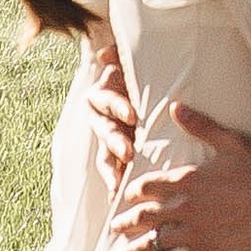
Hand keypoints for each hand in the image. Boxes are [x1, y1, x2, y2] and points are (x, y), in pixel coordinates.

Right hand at [85, 25, 138, 191]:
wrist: (149, 88)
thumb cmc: (140, 76)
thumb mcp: (130, 63)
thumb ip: (119, 55)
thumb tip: (104, 54)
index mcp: (103, 94)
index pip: (106, 100)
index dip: (117, 106)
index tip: (132, 115)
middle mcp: (101, 118)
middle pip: (104, 130)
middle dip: (115, 142)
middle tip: (129, 152)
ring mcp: (107, 138)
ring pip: (104, 155)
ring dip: (110, 169)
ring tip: (118, 184)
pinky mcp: (115, 155)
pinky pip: (111, 171)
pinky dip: (113, 182)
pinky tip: (117, 196)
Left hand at [108, 106, 250, 250]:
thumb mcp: (229, 141)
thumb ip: (200, 126)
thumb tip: (175, 106)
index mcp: (187, 180)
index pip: (149, 186)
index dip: (134, 192)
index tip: (126, 197)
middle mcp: (184, 207)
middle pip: (145, 216)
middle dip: (126, 222)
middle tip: (114, 228)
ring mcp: (193, 233)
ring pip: (154, 243)